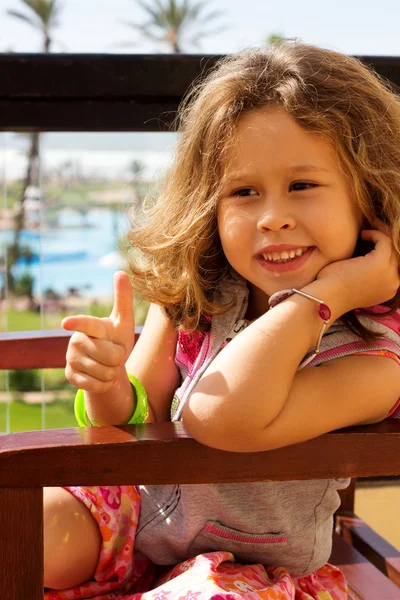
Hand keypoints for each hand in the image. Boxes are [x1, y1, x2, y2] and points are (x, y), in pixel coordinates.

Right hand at [62, 271, 134, 393]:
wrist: (107, 364)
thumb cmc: (116, 338)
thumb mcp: (124, 320)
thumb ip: (123, 298)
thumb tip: (120, 272)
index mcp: (91, 326)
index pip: (87, 324)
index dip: (78, 323)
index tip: (66, 323)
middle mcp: (77, 340)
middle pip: (111, 356)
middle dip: (119, 358)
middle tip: (114, 353)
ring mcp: (71, 358)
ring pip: (105, 373)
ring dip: (113, 372)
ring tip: (107, 364)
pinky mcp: (70, 375)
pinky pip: (96, 385)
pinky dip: (105, 384)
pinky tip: (100, 376)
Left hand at [316, 218, 399, 310]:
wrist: (327, 297)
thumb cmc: (333, 288)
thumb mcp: (356, 281)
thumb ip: (366, 272)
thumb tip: (365, 256)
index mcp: (388, 289)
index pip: (393, 263)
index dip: (384, 249)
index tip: (373, 240)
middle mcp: (393, 283)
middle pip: (396, 253)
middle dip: (386, 238)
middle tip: (375, 225)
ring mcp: (389, 274)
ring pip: (392, 245)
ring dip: (382, 232)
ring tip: (371, 223)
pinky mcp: (380, 263)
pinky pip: (384, 240)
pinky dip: (374, 233)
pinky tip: (362, 234)